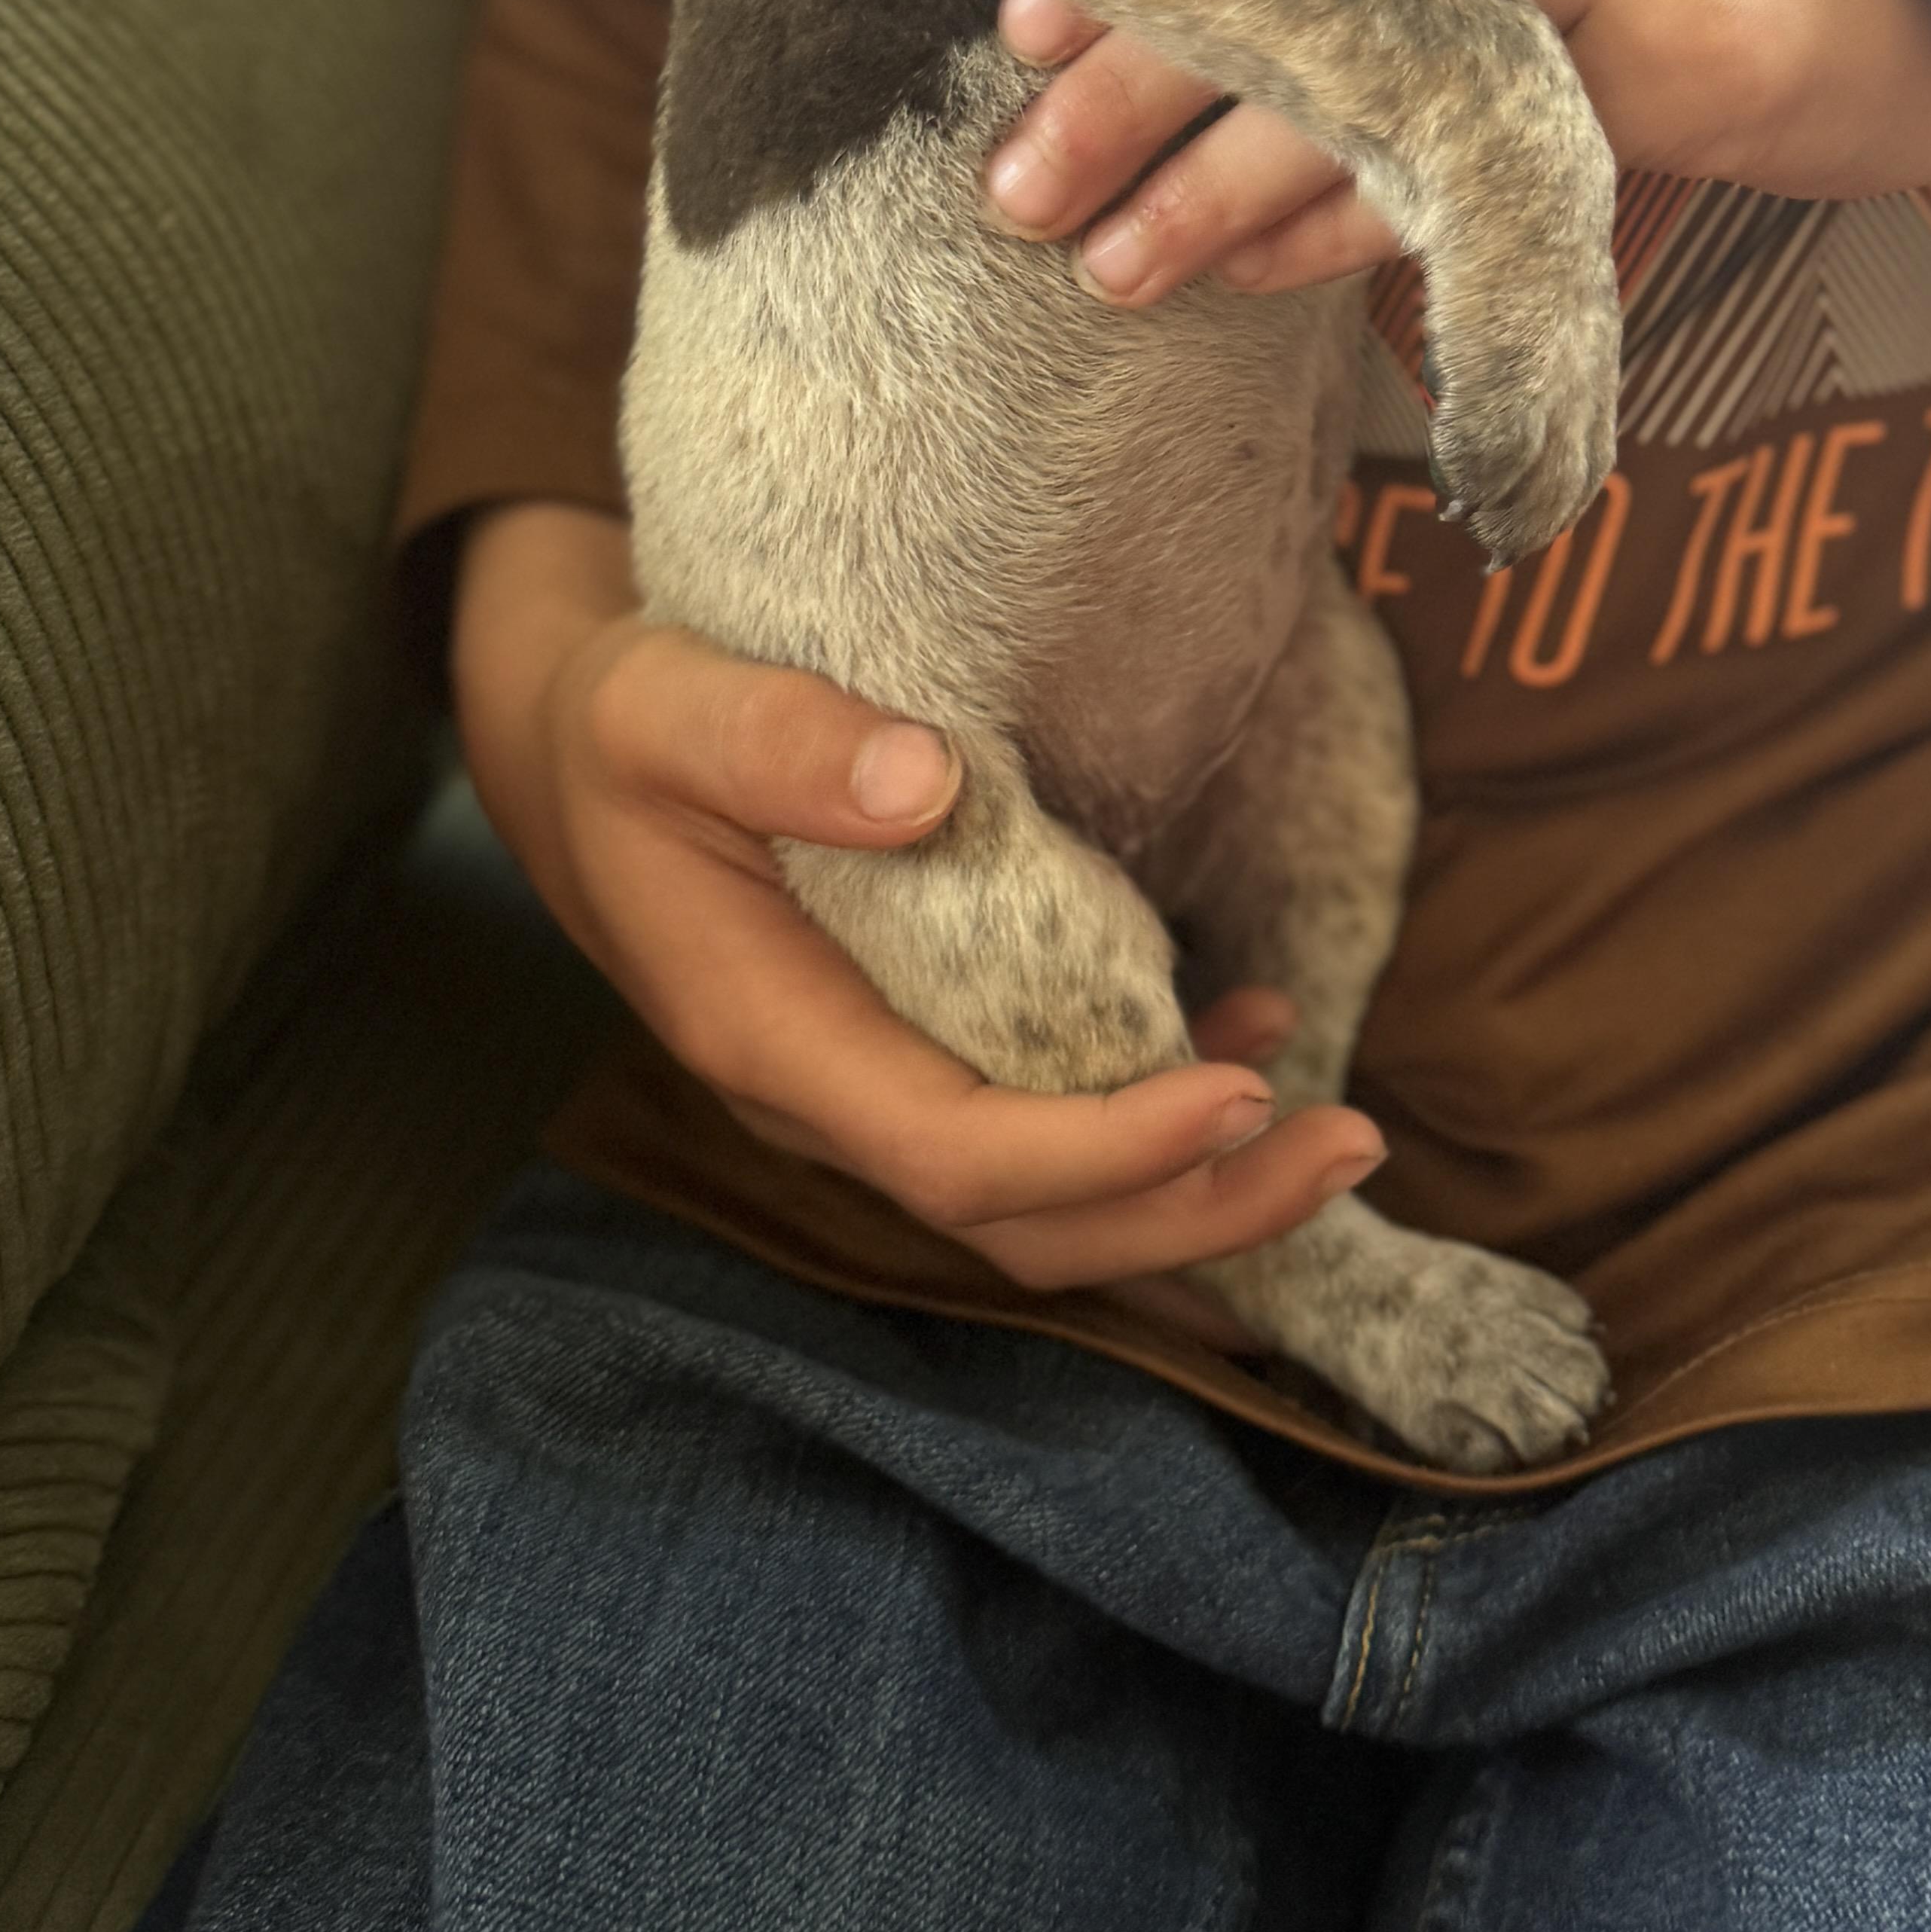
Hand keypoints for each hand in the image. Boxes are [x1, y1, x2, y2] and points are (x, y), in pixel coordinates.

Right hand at [452, 503, 1380, 1289]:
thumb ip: (770, 740)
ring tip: (1342, 1127)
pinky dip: (1158, 1116)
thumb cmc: (625, 728)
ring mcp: (876, 1087)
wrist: (578, 757)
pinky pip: (1048, 1128)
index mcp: (770, 1034)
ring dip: (1198, 1187)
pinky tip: (1250, 1035)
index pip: (954, 1151)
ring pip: (1050, 1201)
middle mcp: (830, 1096)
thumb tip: (917, 784)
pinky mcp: (916, 1052)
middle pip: (1026, 1224)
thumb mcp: (661, 707)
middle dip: (1194, 1211)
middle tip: (1352, 1145)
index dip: (1102, 1151)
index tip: (1238, 1096)